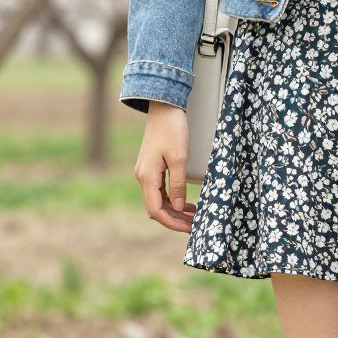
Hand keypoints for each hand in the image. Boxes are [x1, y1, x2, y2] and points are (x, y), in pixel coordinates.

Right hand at [132, 100, 195, 232]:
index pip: (155, 210)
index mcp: (147, 177)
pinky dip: (172, 200)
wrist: (164, 108)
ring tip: (193, 217)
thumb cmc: (172, 130)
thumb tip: (178, 207)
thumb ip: (178, 184)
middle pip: (156, 208)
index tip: (188, 229)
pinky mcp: (151, 168)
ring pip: (158, 200)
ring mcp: (146, 173)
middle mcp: (143, 177)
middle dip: (174, 219)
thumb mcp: (179, 157)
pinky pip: (160, 190)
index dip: (171, 223)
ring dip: (174, 211)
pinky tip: (185, 203)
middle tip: (195, 226)